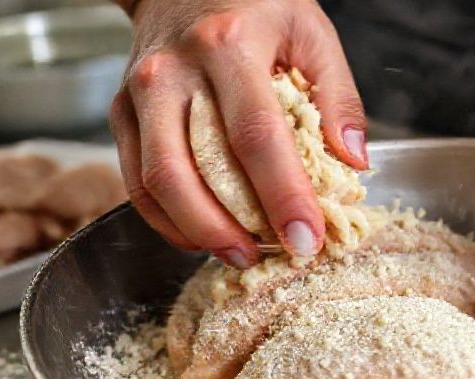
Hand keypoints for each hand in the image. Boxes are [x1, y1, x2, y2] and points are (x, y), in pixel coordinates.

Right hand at [109, 0, 367, 266]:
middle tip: (270, 257)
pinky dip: (166, 220)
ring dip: (198, 232)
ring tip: (239, 254)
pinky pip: (136, 181)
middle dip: (231, 230)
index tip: (308, 239)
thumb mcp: (310, 31)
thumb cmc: (255, 3)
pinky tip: (201, 236)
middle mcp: (174, 70)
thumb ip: (338, 95)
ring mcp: (139, 92)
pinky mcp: (121, 111)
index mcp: (229, 45)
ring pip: (157, 182)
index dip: (283, 196)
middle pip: (192, 170)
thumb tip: (354, 161)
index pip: (256, 137)